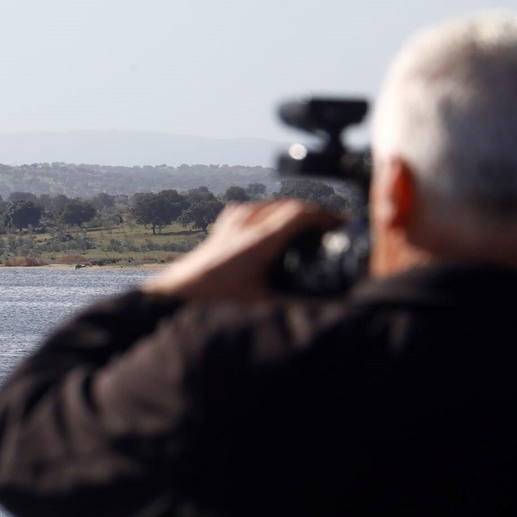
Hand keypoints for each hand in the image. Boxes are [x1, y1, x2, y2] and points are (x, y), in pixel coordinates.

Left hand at [143, 200, 342, 302]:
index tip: (342, 224)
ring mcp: (230, 224)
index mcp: (258, 240)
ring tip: (307, 225)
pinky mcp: (220, 229)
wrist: (174, 296)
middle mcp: (244, 225)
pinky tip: (271, 224)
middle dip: (312, 213)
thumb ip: (292, 307)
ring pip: (268, 205)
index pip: (299, 213)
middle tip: (331, 227)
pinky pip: (250, 210)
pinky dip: (268, 213)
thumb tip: (322, 312)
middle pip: (286, 205)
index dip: (325, 215)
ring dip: (290, 211)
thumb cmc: (214, 301)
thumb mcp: (259, 306)